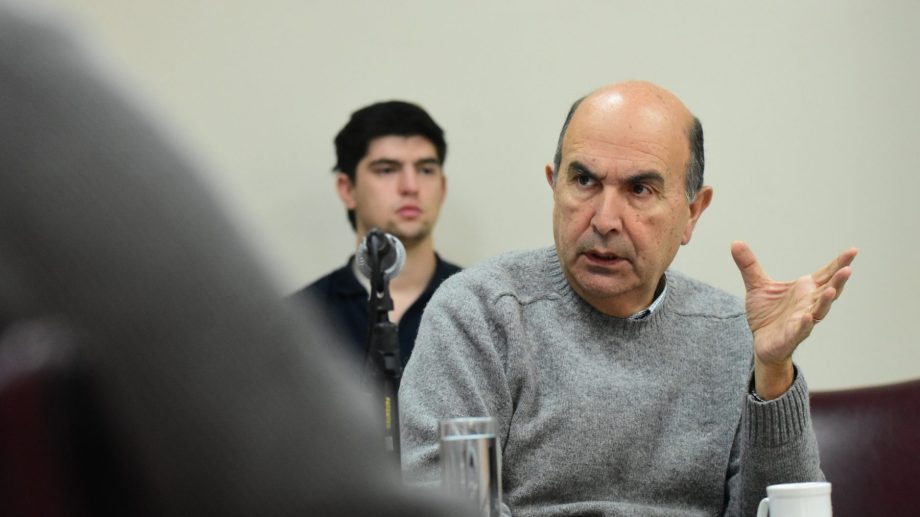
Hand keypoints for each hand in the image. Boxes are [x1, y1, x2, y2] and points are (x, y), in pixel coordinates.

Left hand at [731, 241, 856, 399]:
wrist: (760, 342)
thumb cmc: (766, 314)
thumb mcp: (756, 286)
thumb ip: (749, 265)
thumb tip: (735, 242)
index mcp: (805, 290)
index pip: (826, 275)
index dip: (839, 263)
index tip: (853, 250)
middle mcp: (808, 304)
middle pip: (828, 291)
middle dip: (839, 281)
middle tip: (848, 268)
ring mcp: (803, 321)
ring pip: (819, 310)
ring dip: (826, 301)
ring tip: (833, 290)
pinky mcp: (791, 337)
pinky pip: (800, 330)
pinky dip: (804, 324)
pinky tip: (807, 317)